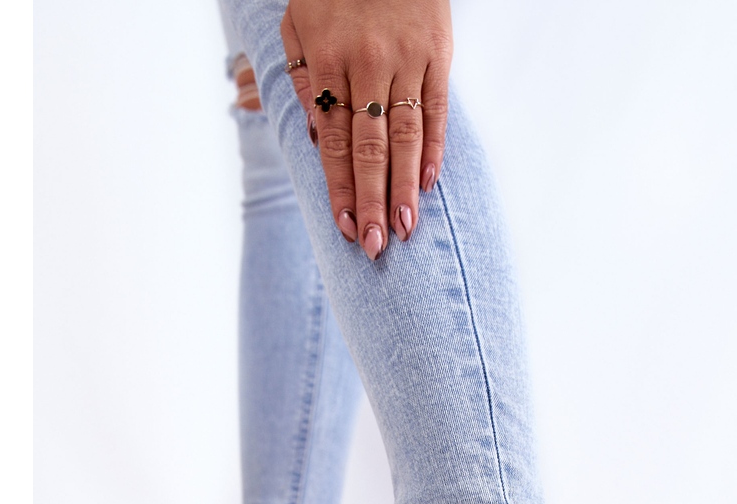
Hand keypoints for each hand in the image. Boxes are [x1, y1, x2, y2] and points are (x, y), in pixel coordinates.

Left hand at [280, 0, 451, 259]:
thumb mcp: (297, 24)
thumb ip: (302, 79)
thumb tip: (315, 140)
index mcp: (328, 61)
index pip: (333, 140)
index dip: (340, 187)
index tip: (346, 228)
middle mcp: (368, 64)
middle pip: (369, 147)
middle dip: (372, 201)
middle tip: (376, 246)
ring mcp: (407, 59)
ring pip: (405, 135)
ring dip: (405, 187)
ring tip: (405, 229)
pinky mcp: (439, 52)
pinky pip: (436, 109)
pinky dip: (434, 148)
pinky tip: (428, 184)